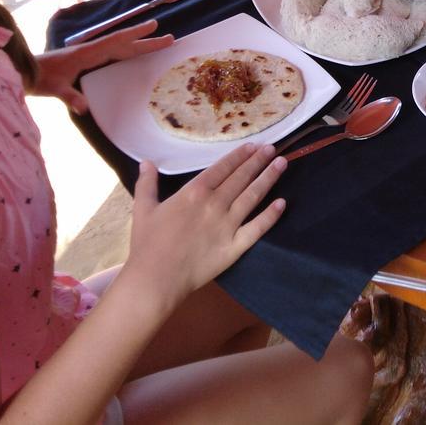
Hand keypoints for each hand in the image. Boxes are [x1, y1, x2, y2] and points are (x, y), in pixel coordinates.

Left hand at [32, 20, 172, 112]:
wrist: (24, 73)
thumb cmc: (39, 79)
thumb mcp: (54, 90)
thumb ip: (70, 96)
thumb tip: (84, 109)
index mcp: (87, 53)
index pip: (116, 42)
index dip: (135, 35)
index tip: (154, 28)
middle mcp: (91, 50)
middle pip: (124, 43)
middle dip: (146, 40)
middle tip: (170, 38)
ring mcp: (89, 53)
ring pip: (119, 46)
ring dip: (138, 44)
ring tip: (158, 40)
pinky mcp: (86, 59)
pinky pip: (112, 52)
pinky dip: (126, 50)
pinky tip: (132, 53)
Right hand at [127, 145, 286, 306]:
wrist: (155, 278)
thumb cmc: (147, 244)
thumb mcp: (143, 209)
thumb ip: (147, 183)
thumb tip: (146, 161)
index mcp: (194, 192)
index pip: (223, 167)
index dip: (239, 156)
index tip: (253, 146)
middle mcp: (215, 204)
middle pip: (241, 178)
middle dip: (258, 161)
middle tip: (272, 149)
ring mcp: (227, 225)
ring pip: (253, 196)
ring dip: (268, 178)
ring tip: (282, 164)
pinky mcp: (235, 247)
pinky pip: (257, 228)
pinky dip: (271, 215)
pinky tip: (282, 203)